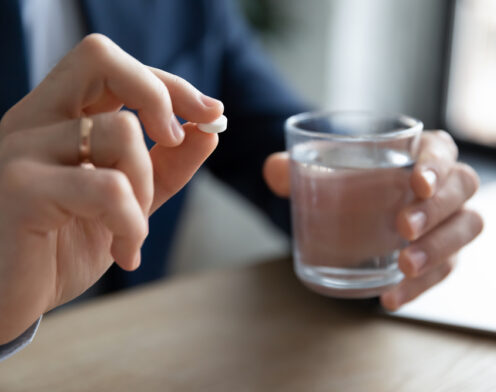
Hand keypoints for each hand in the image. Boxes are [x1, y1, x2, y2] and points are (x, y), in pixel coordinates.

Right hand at [0, 34, 222, 342]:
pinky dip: (132, 224)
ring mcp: (21, 151)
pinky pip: (109, 188)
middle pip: (101, 59)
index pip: (111, 66)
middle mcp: (32, 122)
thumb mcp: (127, 202)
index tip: (210, 113)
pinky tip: (123, 252)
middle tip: (173, 140)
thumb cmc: (60, 249)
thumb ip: (166, 166)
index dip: (168, 84)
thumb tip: (208, 132)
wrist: (8, 302)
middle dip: (159, 95)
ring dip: (146, 187)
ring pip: (121, 133)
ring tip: (131, 231)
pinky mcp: (22, 189)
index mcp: (55, 119)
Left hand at [263, 131, 482, 309]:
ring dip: (439, 248)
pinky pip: (444, 270)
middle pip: (461, 188)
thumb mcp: (317, 171)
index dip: (436, 163)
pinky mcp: (439, 254)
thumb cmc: (343, 182)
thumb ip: (293, 167)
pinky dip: (421, 287)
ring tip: (404, 266)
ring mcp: (444, 221)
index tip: (416, 182)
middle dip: (436, 209)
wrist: (348, 210)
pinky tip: (391, 298)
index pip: (441, 149)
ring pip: (464, 228)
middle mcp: (440, 185)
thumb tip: (273, 169)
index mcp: (416, 154)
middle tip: (402, 228)